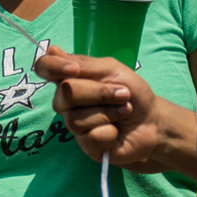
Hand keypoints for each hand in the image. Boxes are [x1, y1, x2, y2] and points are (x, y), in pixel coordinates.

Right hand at [36, 51, 178, 171]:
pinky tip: (117, 132)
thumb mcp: (112, 70)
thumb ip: (83, 63)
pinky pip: (89, 137)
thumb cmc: (133, 94)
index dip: (52, 67)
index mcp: (71, 79)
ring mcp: (75, 125)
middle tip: (123, 94)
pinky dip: (110, 132)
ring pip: (76, 119)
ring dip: (109, 113)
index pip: (44, 67)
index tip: (74, 69)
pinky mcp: (86, 146)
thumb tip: (52, 50)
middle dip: (99, 93)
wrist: (152, 121)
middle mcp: (67, 102)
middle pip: (65, 94)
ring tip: (124, 112)